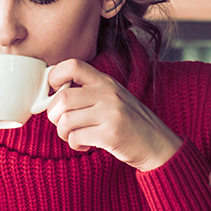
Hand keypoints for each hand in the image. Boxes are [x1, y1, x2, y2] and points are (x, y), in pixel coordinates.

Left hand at [45, 59, 182, 170]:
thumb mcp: (113, 98)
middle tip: (61, 123)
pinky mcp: (111, 134)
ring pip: (66, 120)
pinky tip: (84, 145)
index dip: (54, 77)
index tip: (53, 92)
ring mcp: (111, 113)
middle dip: (54, 114)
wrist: (158, 145)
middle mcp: (108, 93)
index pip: (72, 65)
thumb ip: (88, 92)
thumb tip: (52, 95)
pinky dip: (74, 144)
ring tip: (73, 136)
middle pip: (63, 97)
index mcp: (106, 81)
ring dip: (63, 133)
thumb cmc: (130, 123)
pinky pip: (76, 138)